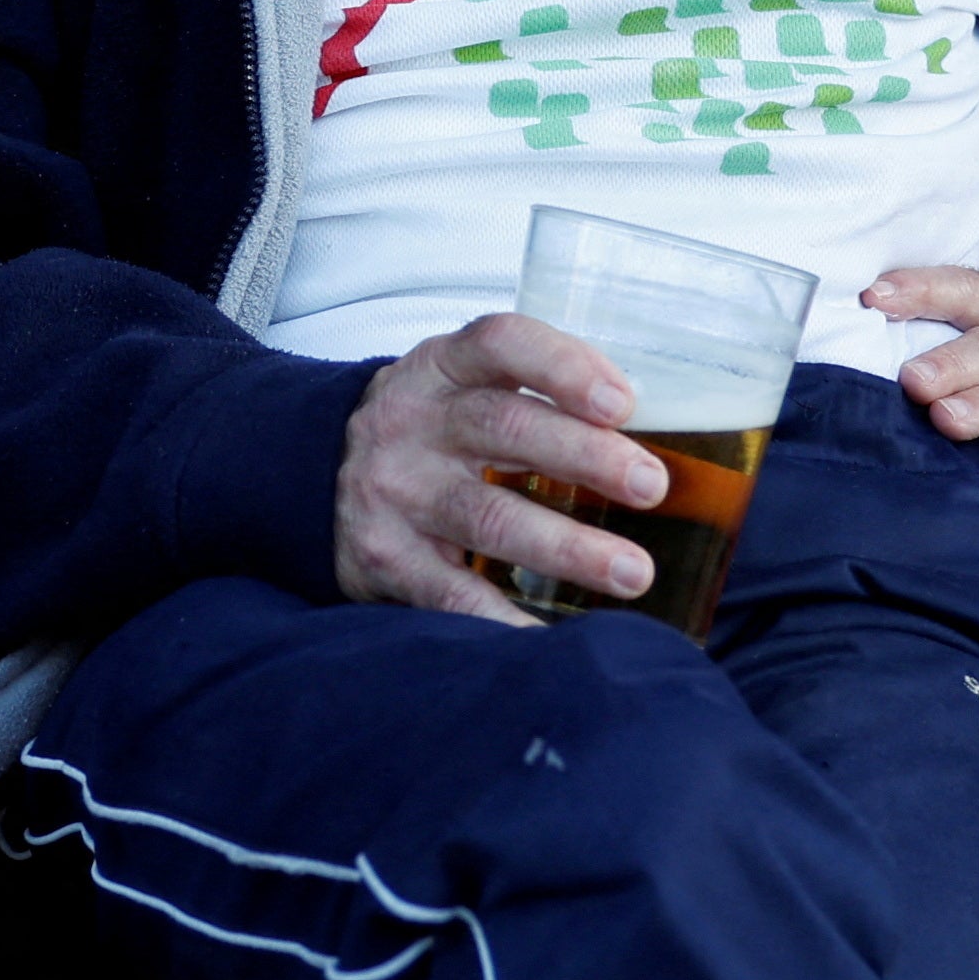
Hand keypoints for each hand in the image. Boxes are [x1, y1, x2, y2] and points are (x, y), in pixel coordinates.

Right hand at [333, 314, 665, 622]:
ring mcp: (395, 492)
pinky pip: (452, 593)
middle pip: (502, 427)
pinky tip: (557, 635)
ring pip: (487, 516)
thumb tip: (666, 437)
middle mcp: (412, 422)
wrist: (313, 476)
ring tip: (631, 572)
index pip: (501, 343)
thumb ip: (538, 397)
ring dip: (567, 546)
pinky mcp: (385, 559)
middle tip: (651, 486)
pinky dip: (508, 618)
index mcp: (441, 368)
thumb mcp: (462, 387)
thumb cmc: (430, 431)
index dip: (564, 366)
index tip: (624, 402)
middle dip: (585, 456)